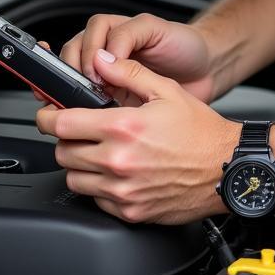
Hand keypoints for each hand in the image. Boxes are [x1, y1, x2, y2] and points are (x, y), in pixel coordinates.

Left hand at [37, 52, 237, 223]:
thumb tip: (102, 61)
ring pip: (73, 179)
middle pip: (62, 152)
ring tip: (99, 151)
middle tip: (81, 130)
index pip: (61, 123)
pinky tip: (117, 172)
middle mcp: (118, 162)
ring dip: (79, 164)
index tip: (47, 113)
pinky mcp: (129, 212)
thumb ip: (129, 73)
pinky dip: (97, 186)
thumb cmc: (201, 132)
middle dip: (66, 138)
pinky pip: (94, 200)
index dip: (47, 115)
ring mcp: (122, 191)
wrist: (226, 169)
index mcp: (123, 128)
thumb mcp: (167, 90)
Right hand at [60, 13, 214, 103]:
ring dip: (77, 89)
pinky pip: (91, 100)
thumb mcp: (158, 29)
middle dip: (77, 70)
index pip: (88, 34)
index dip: (88, 52)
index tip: (97, 70)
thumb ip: (129, 35)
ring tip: (88, 99)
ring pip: (78, 78)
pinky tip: (94, 112)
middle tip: (89, 86)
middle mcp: (108, 51)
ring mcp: (110, 76)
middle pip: (74, 54)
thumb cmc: (184, 46)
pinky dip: (87, 106)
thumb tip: (103, 55)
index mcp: (116, 30)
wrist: (204, 72)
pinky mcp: (114, 98)